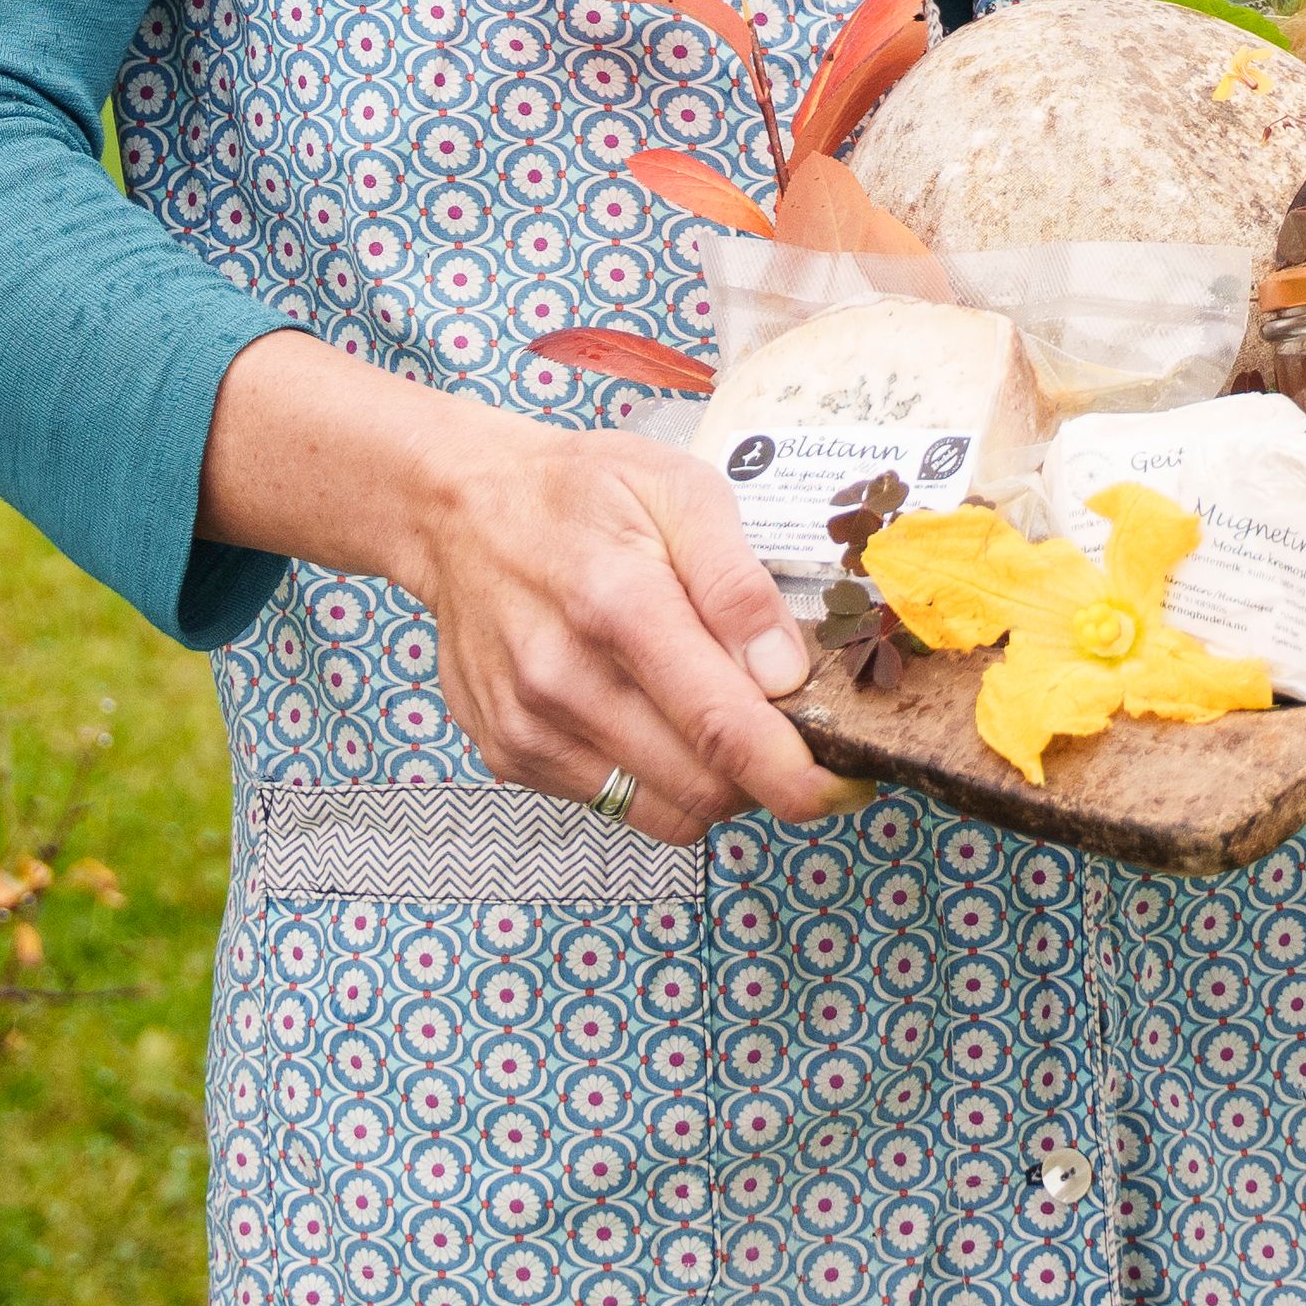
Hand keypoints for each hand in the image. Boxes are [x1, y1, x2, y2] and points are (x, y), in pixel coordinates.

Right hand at [199, 340, 847, 840]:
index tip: (845, 790)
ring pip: (662, 811)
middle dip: (762, 775)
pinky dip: (654, 778)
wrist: (461, 510)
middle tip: (782, 728)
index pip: (722, 726)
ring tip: (713, 717)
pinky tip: (648, 714)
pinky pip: (614, 803)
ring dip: (712, 785)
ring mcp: (527, 726)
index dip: (794, 777)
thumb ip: (739, 586)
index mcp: (618, 605)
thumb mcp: (681, 493)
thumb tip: (788, 678)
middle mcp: (562, 679)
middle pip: (701, 786)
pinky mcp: (507, 754)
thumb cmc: (581, 493)